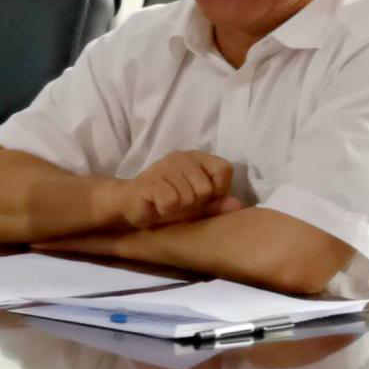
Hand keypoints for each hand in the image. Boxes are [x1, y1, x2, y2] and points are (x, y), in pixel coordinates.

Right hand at [118, 150, 242, 228]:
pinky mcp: (150, 180)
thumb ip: (217, 206)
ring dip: (179, 210)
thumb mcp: (197, 207)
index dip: (218, 190)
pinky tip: (156, 206)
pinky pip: (170, 202)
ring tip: (167, 205)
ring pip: (189, 198)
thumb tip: (238, 205)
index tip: (204, 199)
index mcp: (197, 158)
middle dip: (195, 205)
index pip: (224, 169)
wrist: (130, 205)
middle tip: (179, 204)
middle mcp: (182, 157)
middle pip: (206, 189)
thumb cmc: (167, 204)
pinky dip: (165, 211)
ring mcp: (164, 166)